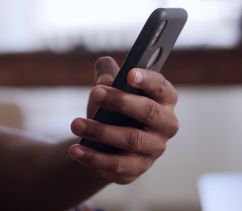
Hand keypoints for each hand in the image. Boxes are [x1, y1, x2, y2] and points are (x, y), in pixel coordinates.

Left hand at [69, 56, 178, 183]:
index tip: (129, 74)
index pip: (161, 87)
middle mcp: (166, 125)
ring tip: (76, 124)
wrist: (104, 143)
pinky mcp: (138, 169)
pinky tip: (76, 151)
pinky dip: (95, 158)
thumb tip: (104, 79)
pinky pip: (118, 164)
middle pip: (149, 112)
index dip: (147, 80)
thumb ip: (106, 72)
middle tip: (94, 93)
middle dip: (121, 101)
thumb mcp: (109, 87)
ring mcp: (154, 149)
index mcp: (164, 99)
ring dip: (101, 131)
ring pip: (131, 139)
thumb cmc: (112, 108)